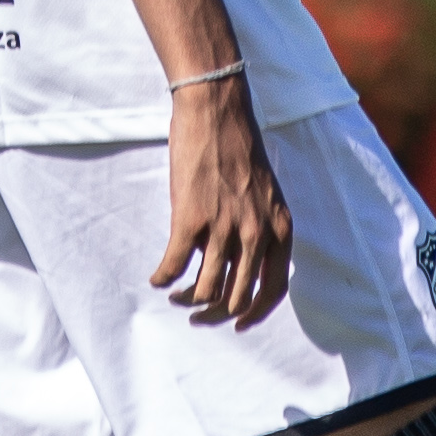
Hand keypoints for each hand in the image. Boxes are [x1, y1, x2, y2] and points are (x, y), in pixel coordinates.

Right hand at [152, 71, 294, 327]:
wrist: (216, 111)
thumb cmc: (238, 147)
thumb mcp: (266, 194)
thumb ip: (261, 228)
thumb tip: (242, 264)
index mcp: (279, 229)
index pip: (273, 290)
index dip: (254, 314)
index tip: (237, 324)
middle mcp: (256, 234)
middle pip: (237, 298)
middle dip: (214, 314)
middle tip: (197, 315)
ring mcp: (223, 228)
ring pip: (205, 290)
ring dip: (187, 300)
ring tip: (175, 297)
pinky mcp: (190, 219)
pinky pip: (174, 266)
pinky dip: (163, 279)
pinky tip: (156, 278)